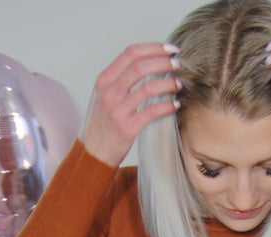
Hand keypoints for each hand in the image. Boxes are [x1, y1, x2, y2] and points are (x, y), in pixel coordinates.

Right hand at [81, 43, 181, 166]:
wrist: (92, 154)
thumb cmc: (102, 125)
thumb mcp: (104, 96)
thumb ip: (120, 80)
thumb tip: (149, 64)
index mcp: (104, 80)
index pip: (130, 54)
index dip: (153, 48)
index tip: (170, 50)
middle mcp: (109, 93)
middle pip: (140, 67)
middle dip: (163, 62)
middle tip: (178, 65)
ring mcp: (117, 111)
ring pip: (147, 88)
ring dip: (168, 83)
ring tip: (179, 84)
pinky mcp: (126, 129)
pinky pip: (151, 112)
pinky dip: (167, 106)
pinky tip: (175, 105)